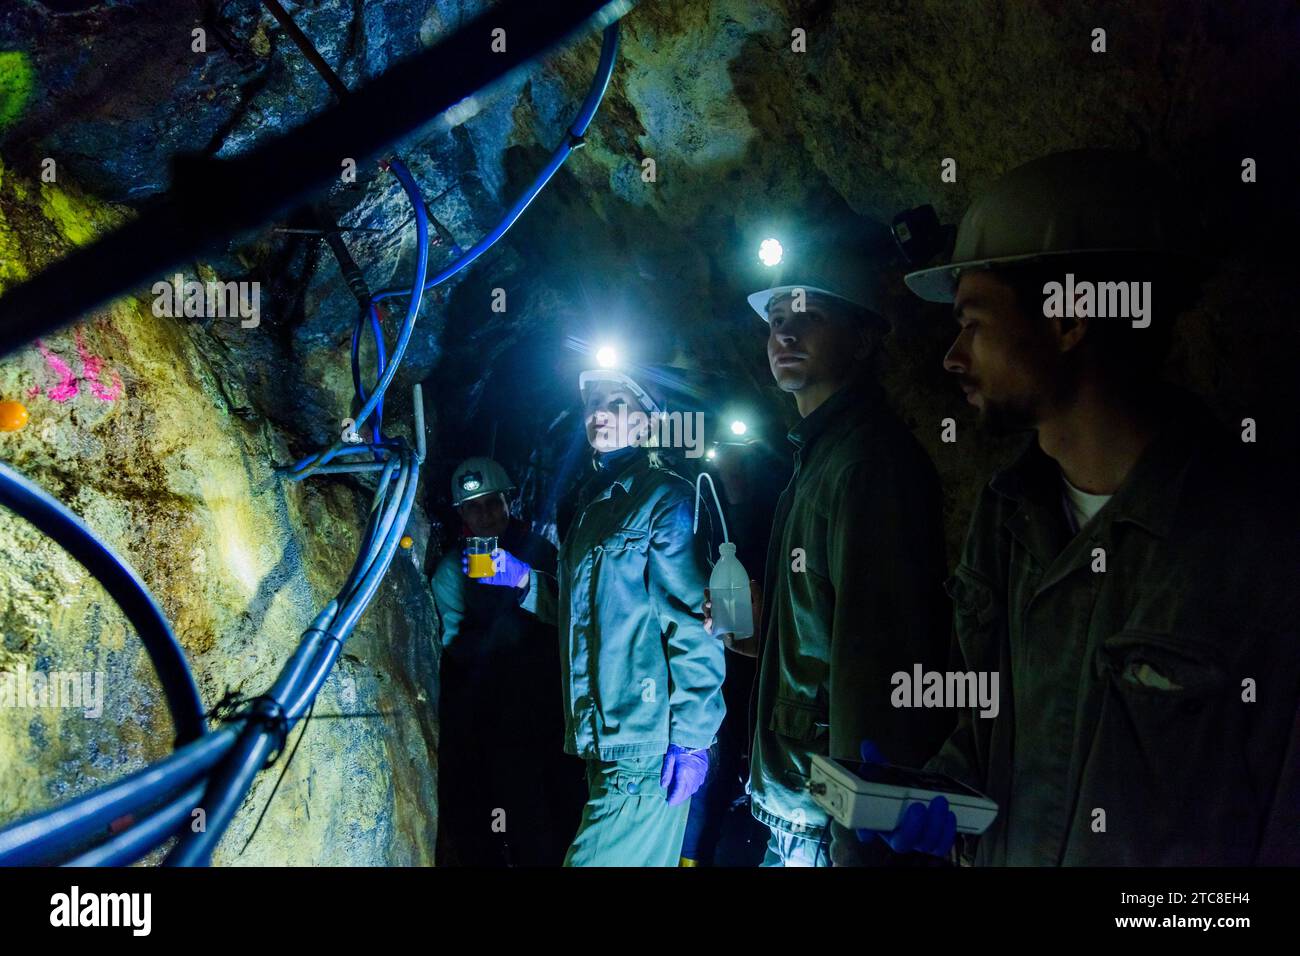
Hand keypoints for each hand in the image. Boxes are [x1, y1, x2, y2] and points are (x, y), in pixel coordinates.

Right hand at [462, 547, 529, 587]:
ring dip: (468, 570)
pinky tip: (475, 577)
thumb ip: (499, 554)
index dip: (470, 552)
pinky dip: (478, 579)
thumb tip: (491, 555)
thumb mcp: (506, 555)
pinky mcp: (490, 579)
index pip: (477, 553)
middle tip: (463, 560)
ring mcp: (487, 572)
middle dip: (466, 561)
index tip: (465, 551)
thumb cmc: (512, 562)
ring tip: (464, 568)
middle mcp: (486, 564)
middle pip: (473, 562)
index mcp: (489, 556)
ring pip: (475, 571)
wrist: (518, 575)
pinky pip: (482, 580)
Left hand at [660, 744, 708, 806]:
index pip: (679, 791)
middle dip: (679, 798)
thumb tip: (663, 785)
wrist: (694, 738)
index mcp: (683, 773)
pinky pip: (698, 783)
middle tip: (673, 801)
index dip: (674, 799)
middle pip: (686, 792)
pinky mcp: (704, 771)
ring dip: (686, 793)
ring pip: (693, 789)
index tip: (669, 803)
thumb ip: (666, 772)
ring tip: (679, 794)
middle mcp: (693, 776)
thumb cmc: (679, 747)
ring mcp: (700, 774)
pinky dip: (692, 787)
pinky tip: (687, 786)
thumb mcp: (669, 758)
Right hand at [703, 580, 760, 655]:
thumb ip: (756, 594)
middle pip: (709, 613)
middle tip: (709, 604)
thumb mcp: (759, 606)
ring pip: (710, 626)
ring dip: (706, 622)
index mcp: (729, 610)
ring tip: (709, 618)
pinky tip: (726, 632)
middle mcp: (725, 621)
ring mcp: (726, 632)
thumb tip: (752, 581)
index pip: (715, 602)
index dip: (709, 596)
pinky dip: (723, 636)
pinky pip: (724, 641)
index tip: (707, 590)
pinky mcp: (731, 643)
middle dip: (705, 608)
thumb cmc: (763, 621)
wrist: (769, 638)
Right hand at [854, 739, 956, 857]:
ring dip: (935, 825)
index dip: (867, 832)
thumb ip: (876, 762)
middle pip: (902, 843)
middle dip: (913, 826)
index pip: (867, 832)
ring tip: (940, 801)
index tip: (868, 830)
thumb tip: (868, 745)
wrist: (922, 798)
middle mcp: (898, 837)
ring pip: (926, 844)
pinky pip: (942, 845)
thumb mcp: (888, 775)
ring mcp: (919, 841)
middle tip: (918, 806)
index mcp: (880, 823)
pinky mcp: (936, 841)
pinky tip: (950, 814)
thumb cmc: (900, 791)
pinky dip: (948, 832)